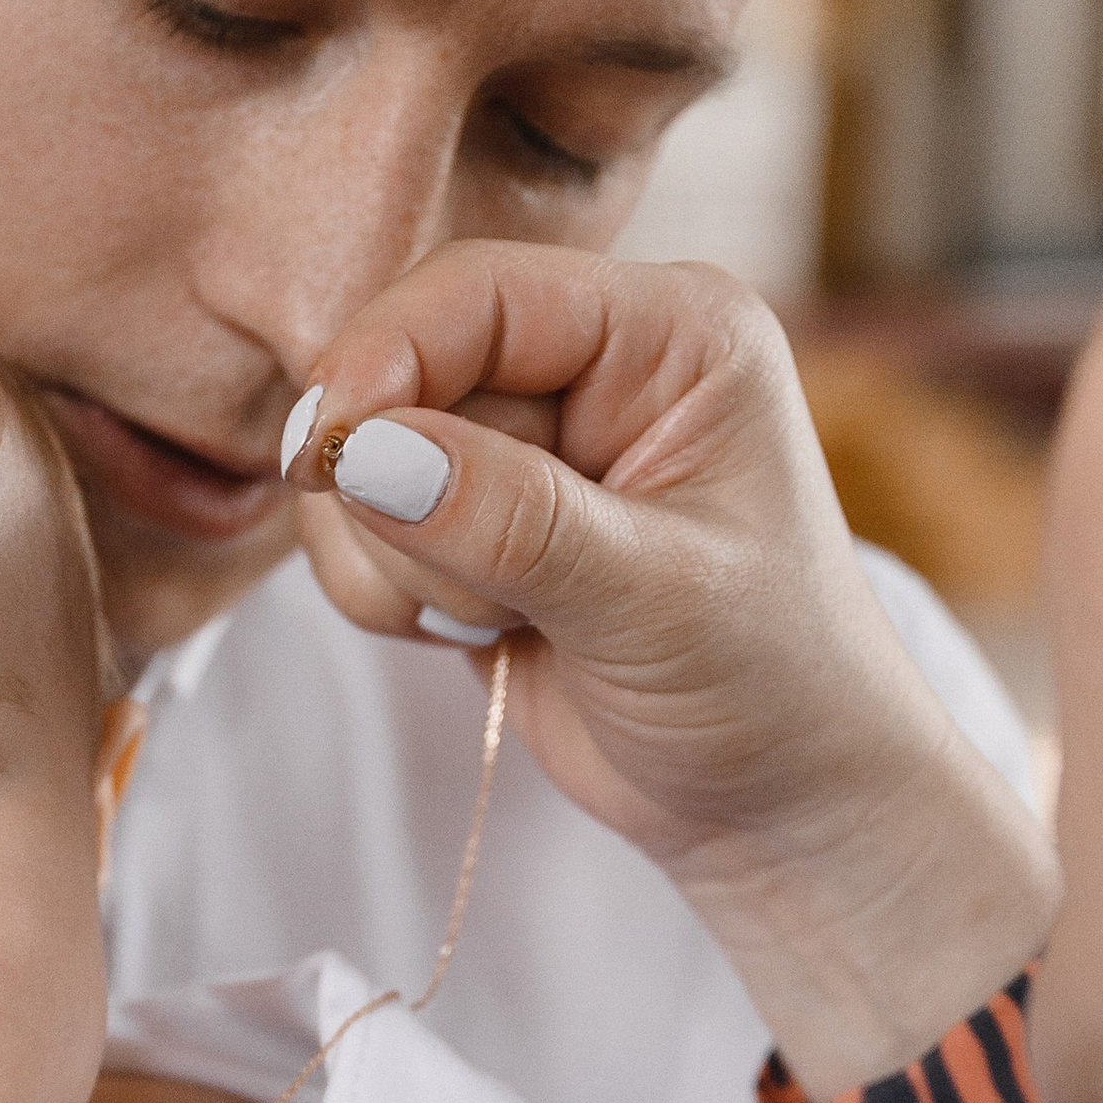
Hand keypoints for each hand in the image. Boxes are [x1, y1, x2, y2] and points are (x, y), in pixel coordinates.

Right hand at [285, 245, 1059, 1097]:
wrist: (778, 808)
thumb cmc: (769, 689)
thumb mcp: (653, 599)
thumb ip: (510, 519)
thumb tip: (362, 451)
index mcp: (671, 333)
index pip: (480, 293)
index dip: (385, 359)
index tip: (324, 454)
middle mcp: (597, 366)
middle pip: (408, 375)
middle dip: (414, 500)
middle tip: (499, 599)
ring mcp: (529, 447)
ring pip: (367, 458)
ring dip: (403, 559)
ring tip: (511, 621)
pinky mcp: (477, 524)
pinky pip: (362, 529)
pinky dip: (392, 592)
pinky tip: (486, 634)